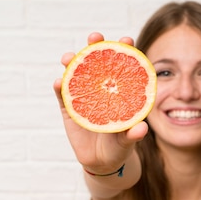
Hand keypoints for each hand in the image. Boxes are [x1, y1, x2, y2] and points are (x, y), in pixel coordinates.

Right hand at [52, 32, 148, 171]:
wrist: (101, 163)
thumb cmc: (119, 148)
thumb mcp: (127, 142)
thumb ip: (133, 135)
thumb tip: (142, 129)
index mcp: (120, 91)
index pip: (123, 66)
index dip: (125, 51)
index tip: (126, 39)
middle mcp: (101, 89)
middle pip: (98, 62)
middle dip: (95, 46)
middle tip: (95, 37)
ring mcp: (84, 96)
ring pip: (77, 73)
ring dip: (72, 62)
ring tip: (69, 57)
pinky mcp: (69, 108)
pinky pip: (62, 95)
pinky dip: (59, 86)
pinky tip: (58, 81)